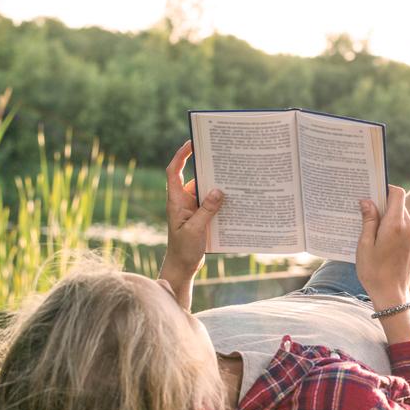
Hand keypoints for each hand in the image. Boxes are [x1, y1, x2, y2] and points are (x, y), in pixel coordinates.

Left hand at [163, 140, 223, 276]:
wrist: (182, 267)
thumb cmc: (183, 249)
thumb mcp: (196, 230)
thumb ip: (206, 210)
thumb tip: (219, 190)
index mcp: (175, 200)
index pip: (174, 171)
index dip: (181, 155)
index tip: (192, 142)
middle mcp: (183, 201)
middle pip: (194, 177)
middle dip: (206, 167)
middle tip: (222, 156)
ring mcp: (192, 209)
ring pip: (205, 191)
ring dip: (217, 185)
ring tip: (233, 177)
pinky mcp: (201, 217)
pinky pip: (211, 203)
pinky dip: (221, 200)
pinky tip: (235, 199)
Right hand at [355, 186, 409, 308]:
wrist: (391, 295)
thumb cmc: (373, 271)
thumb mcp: (364, 245)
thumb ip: (368, 221)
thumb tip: (368, 202)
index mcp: (395, 225)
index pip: (397, 194)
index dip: (386, 190)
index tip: (374, 194)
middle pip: (400, 207)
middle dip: (385, 208)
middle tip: (369, 216)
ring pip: (405, 220)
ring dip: (391, 222)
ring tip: (376, 235)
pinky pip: (409, 233)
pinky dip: (398, 234)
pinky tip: (386, 247)